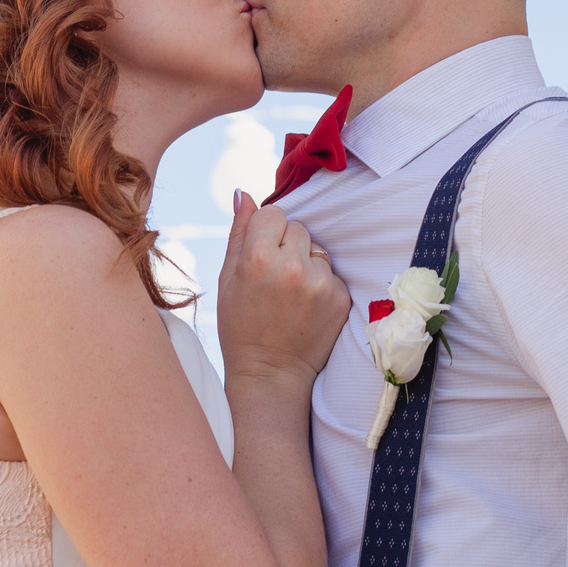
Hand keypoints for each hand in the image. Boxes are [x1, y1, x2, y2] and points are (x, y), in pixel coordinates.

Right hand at [217, 190, 350, 386]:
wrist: (270, 373)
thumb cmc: (240, 325)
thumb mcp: (227, 278)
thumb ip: (238, 232)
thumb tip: (243, 193)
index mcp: (258, 258)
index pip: (273, 213)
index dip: (265, 232)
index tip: (261, 255)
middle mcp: (292, 266)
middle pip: (298, 227)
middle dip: (286, 245)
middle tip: (275, 278)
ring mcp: (319, 283)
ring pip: (317, 249)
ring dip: (306, 263)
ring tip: (290, 293)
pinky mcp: (340, 298)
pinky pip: (331, 272)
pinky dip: (321, 284)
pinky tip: (306, 306)